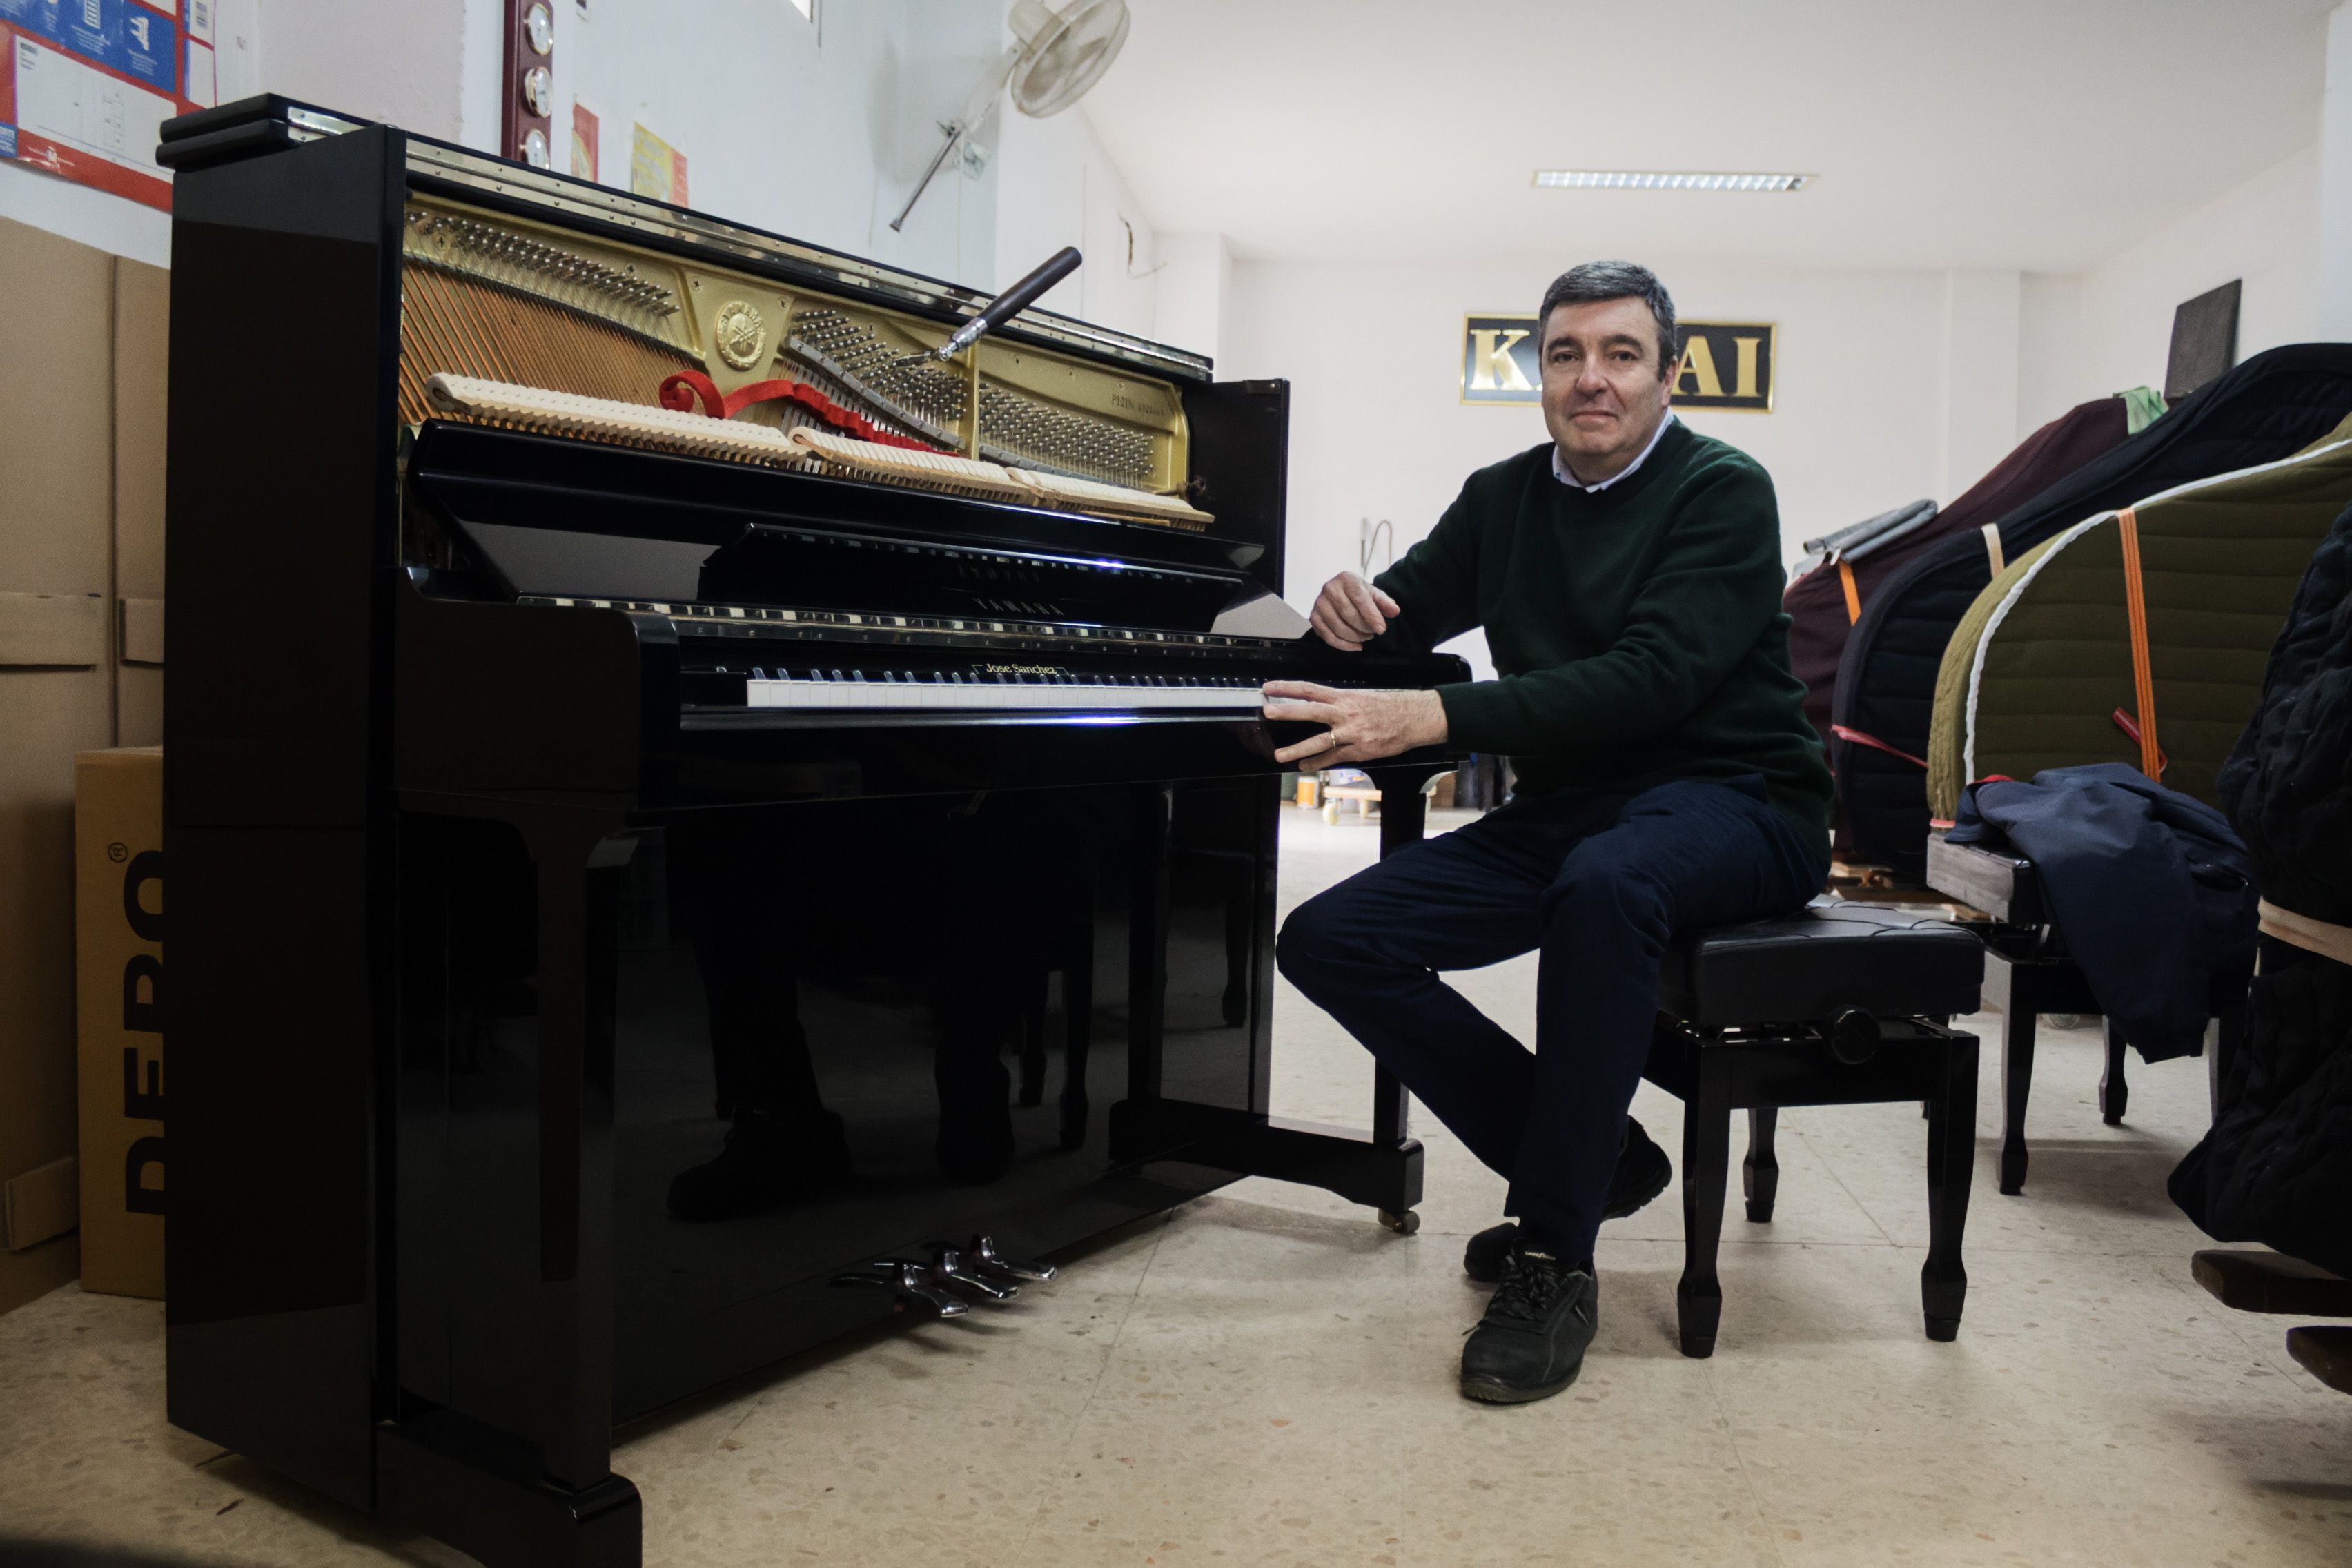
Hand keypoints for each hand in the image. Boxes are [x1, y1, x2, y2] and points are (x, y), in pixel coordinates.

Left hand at [1260, 682, 1447, 766]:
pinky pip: (1334, 758)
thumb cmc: (1390, 706)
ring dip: (1297, 749)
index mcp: (1344, 696)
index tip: (1269, 687)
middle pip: (1311, 711)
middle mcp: (1345, 713)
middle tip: (1267, 711)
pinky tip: (1305, 766)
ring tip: (1279, 755)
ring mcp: (1351, 733)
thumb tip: (1320, 705)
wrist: (1415, 718)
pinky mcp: (1360, 750)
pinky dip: (1318, 763)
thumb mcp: (1362, 697)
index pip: (1310, 689)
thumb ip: (1340, 703)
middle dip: (1287, 711)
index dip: (1288, 687)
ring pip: (1319, 741)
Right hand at [1308, 572, 1401, 651]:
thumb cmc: (1358, 594)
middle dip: (1364, 628)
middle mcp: (1329, 588)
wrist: (1339, 593)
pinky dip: (1344, 645)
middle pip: (1349, 615)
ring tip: (1365, 637)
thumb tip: (1394, 611)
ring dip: (1355, 637)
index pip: (1360, 599)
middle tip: (1373, 633)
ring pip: (1338, 627)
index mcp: (1347, 579)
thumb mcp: (1373, 594)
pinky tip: (1355, 646)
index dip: (1372, 616)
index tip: (1381, 630)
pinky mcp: (1313, 617)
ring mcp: (1319, 603)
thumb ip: (1384, 602)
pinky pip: (1328, 637)